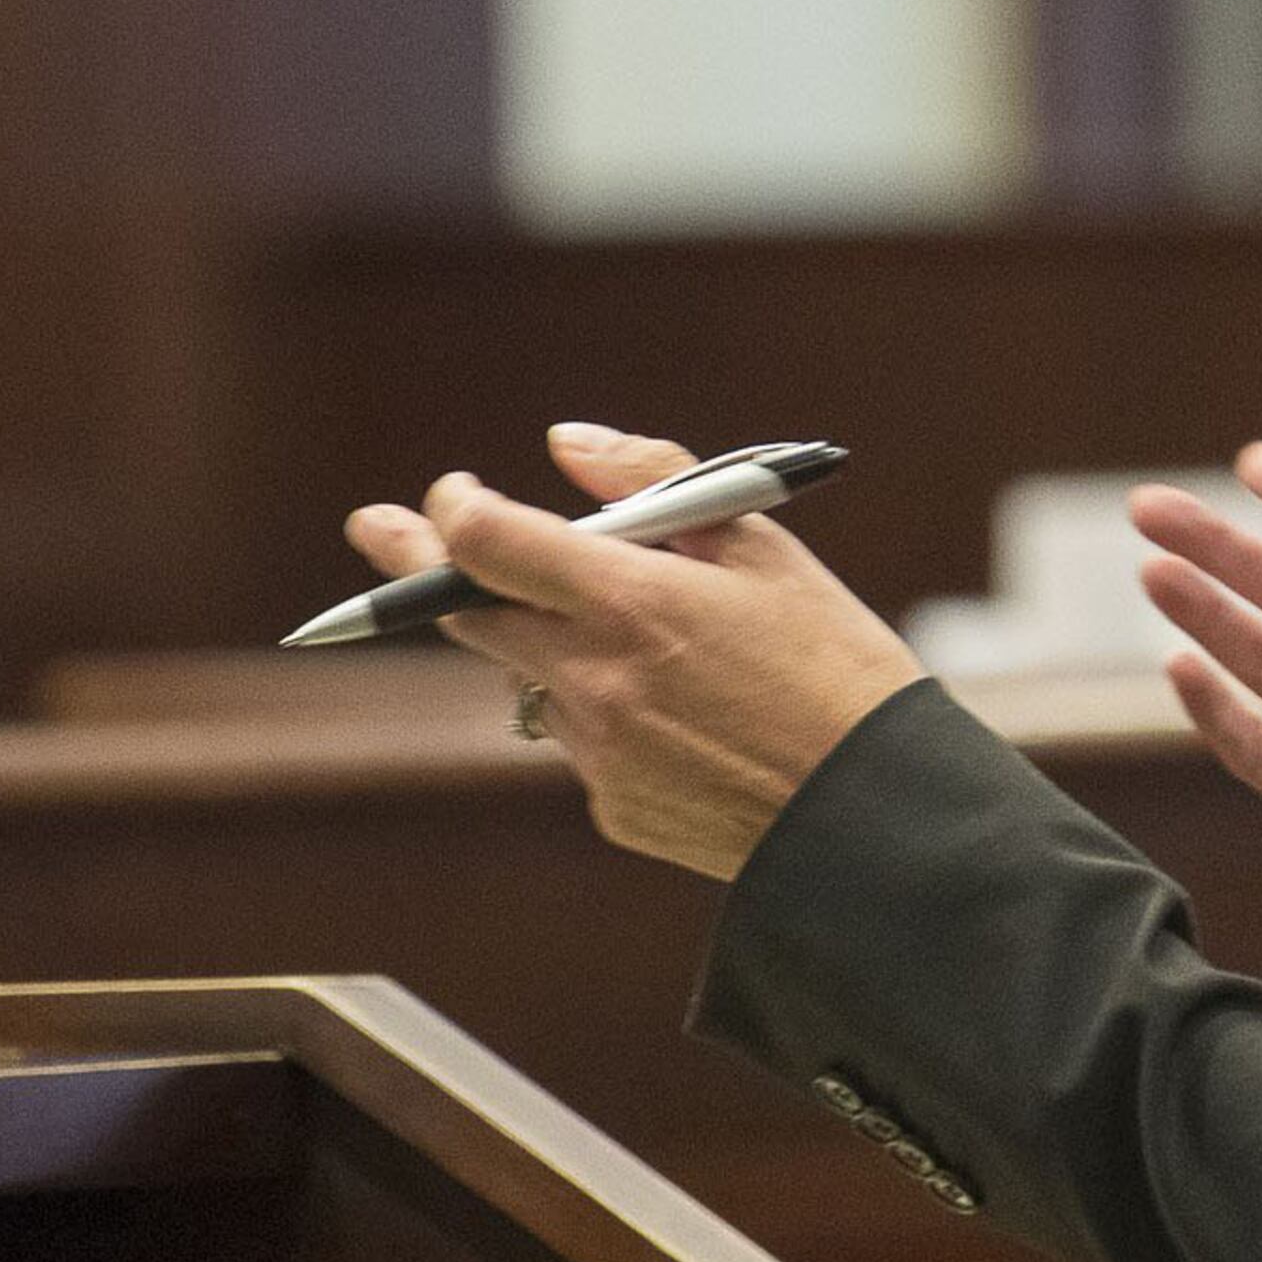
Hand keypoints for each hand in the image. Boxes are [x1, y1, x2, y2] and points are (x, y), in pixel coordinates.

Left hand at [342, 424, 925, 881]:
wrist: (882, 818)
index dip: (453, 511)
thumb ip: (656, 479)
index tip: (452, 493)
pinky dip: (603, 710)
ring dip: (546, 644)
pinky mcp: (610, 807)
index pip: (489, 543)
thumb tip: (568, 443)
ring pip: (530, 677)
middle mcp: (597, 679)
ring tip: (655, 648)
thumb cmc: (840, 669)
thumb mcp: (767, 549)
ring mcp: (597, 751)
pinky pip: (578, 739)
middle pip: (467, 614)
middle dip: (418, 567)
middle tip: (379, 527)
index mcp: (635, 602)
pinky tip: (684, 717)